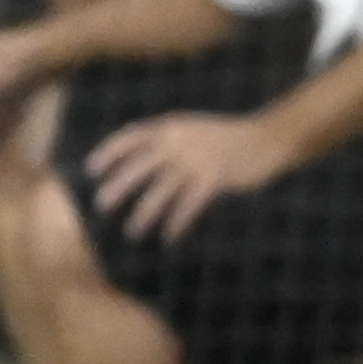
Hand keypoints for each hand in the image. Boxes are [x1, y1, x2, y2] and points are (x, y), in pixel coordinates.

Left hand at [85, 110, 291, 240]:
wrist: (270, 138)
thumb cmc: (233, 138)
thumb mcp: (195, 130)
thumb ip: (171, 141)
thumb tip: (145, 164)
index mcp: (171, 126)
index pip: (129, 137)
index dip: (108, 153)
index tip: (92, 171)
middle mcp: (178, 141)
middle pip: (137, 167)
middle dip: (117, 187)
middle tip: (102, 206)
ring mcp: (195, 160)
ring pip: (159, 192)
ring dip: (143, 215)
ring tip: (133, 232)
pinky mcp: (214, 178)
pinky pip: (188, 205)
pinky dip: (177, 223)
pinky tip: (170, 237)